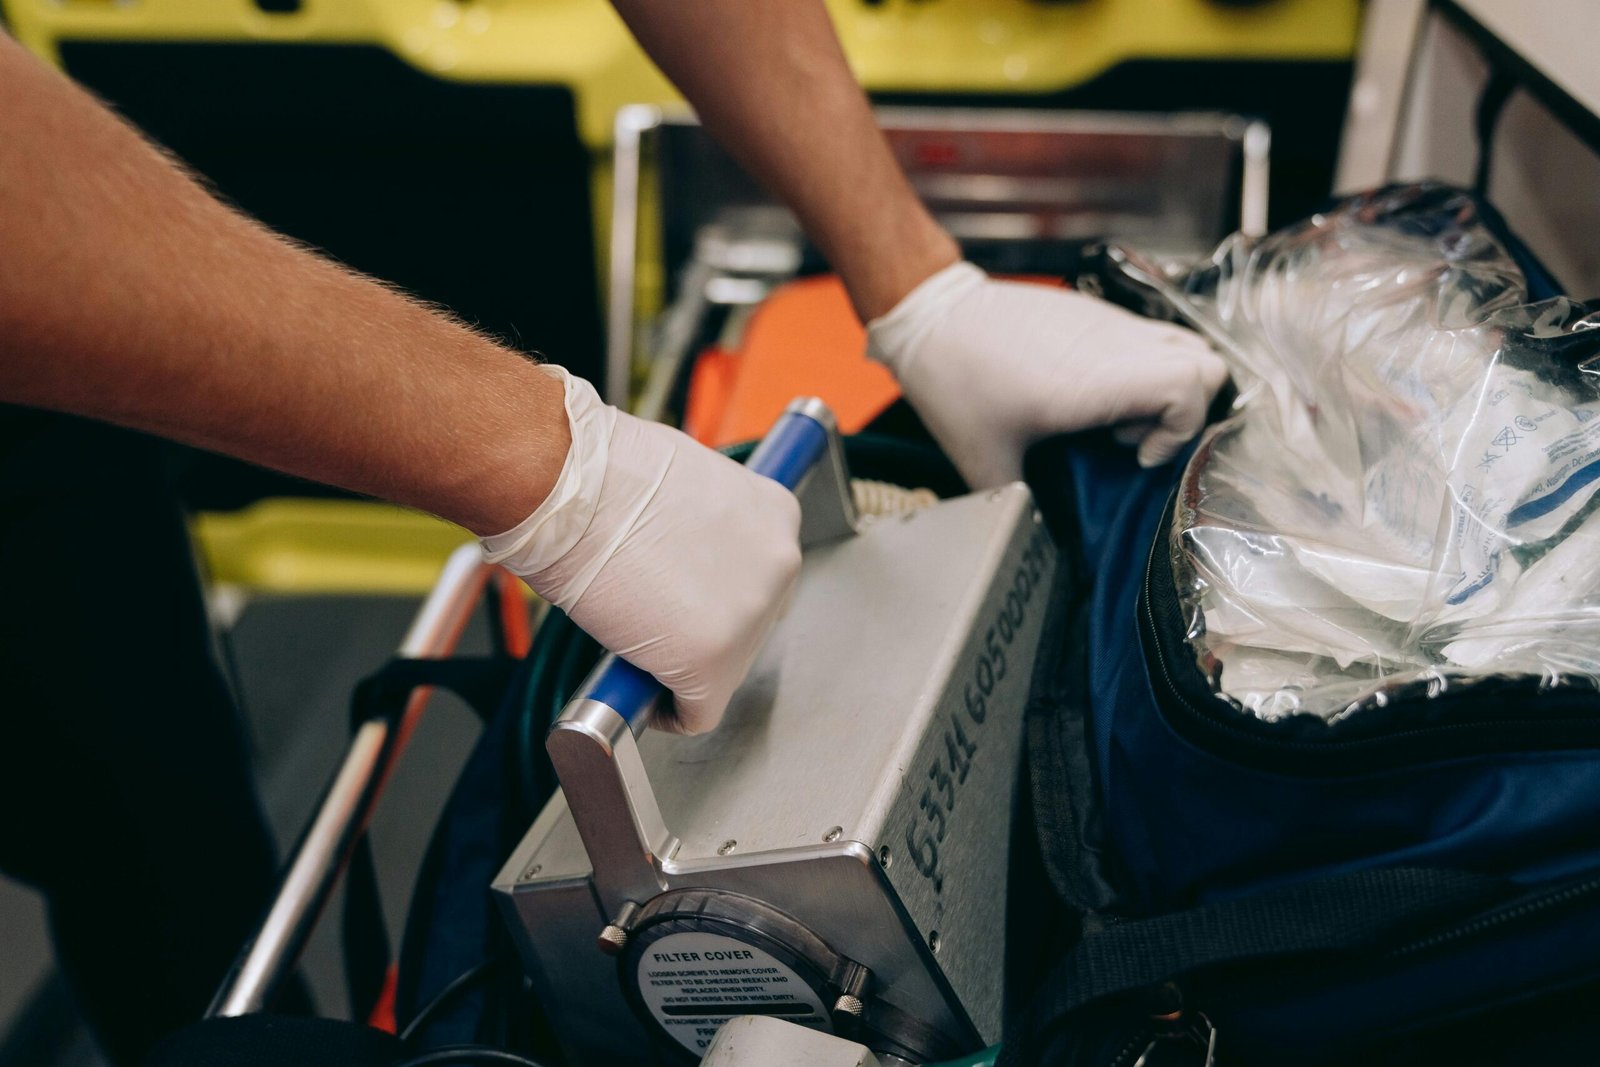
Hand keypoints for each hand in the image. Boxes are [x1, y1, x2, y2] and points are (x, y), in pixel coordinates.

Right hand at [482, 367, 801, 733]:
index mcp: (776, 515)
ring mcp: (750, 616)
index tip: (688, 600)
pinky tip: (638, 689)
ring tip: (637, 642)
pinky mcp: (712, 662)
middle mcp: (779, 565)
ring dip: (682, 664)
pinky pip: (698, 712)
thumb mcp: (686, 482)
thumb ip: (709, 525)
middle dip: (704, 627)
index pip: (760, 577)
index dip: (717, 593)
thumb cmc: (605, 474)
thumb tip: (689, 554)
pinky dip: (668, 711)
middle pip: (749, 625)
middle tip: (655, 620)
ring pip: (724, 669)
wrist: (566, 489)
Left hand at [867, 262, 1228, 487]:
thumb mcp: (985, 457)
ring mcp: (1110, 323)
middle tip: (1132, 439)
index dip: (1180, 429)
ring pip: (1188, 344)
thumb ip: (1023, 504)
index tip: (1136, 454)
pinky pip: (1154, 334)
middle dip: (1187, 412)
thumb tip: (1043, 546)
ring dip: (1172, 386)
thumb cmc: (955, 381)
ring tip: (1121, 415)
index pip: (1189, 385)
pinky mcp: (1097, 313)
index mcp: (1094, 381)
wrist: (932, 314)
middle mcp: (1115, 346)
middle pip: (1207, 364)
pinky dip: (1149, 368)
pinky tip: (1100, 393)